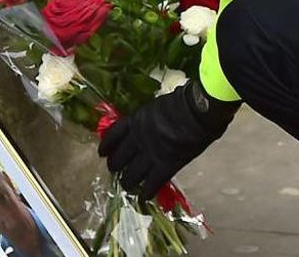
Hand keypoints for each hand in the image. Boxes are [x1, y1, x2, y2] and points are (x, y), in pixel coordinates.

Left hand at [98, 80, 240, 200]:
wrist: (197, 111)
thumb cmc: (182, 102)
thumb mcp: (157, 107)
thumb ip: (149, 119)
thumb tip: (150, 124)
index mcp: (135, 121)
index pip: (113, 135)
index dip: (106, 146)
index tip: (102, 153)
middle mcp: (137, 139)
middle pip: (118, 159)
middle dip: (115, 166)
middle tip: (117, 170)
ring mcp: (150, 154)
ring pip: (131, 176)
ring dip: (128, 182)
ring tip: (129, 185)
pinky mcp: (165, 166)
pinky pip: (152, 184)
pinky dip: (147, 192)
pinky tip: (145, 196)